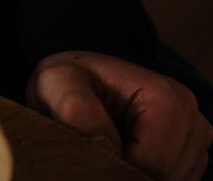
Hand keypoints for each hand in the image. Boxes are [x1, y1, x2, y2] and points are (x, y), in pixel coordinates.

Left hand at [27, 50, 212, 179]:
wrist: (78, 81)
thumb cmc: (70, 81)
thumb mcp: (59, 83)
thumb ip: (77, 110)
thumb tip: (106, 147)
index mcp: (165, 95)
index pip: (154, 161)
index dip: (119, 164)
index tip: (92, 148)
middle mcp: (189, 114)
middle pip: (168, 174)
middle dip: (129, 170)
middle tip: (100, 146)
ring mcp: (193, 135)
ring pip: (174, 180)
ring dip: (136, 172)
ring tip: (113, 146)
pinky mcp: (189, 152)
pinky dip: (146, 174)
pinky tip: (126, 154)